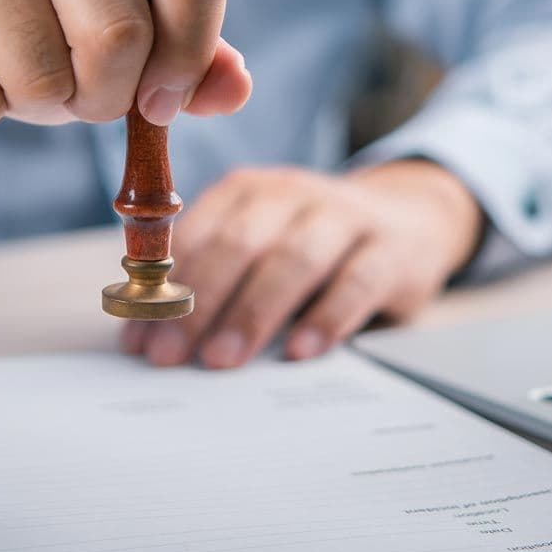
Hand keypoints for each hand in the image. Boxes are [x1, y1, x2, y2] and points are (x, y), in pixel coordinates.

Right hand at [0, 0, 251, 132]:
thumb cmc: (44, 25)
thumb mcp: (130, 35)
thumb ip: (192, 61)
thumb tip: (235, 87)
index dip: (189, 53)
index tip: (160, 101)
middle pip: (120, 35)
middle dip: (105, 98)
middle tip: (80, 94)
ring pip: (42, 77)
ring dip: (39, 107)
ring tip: (20, 75)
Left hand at [120, 160, 483, 368]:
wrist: (412, 218)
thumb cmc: (314, 246)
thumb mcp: (262, 245)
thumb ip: (213, 279)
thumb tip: (147, 337)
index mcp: (248, 191)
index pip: (195, 234)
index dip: (162, 287)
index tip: (139, 336)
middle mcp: (292, 193)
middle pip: (239, 244)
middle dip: (199, 303)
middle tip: (171, 355)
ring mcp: (345, 216)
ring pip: (293, 259)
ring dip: (253, 312)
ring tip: (223, 359)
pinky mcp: (392, 248)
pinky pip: (356, 281)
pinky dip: (326, 318)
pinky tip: (301, 351)